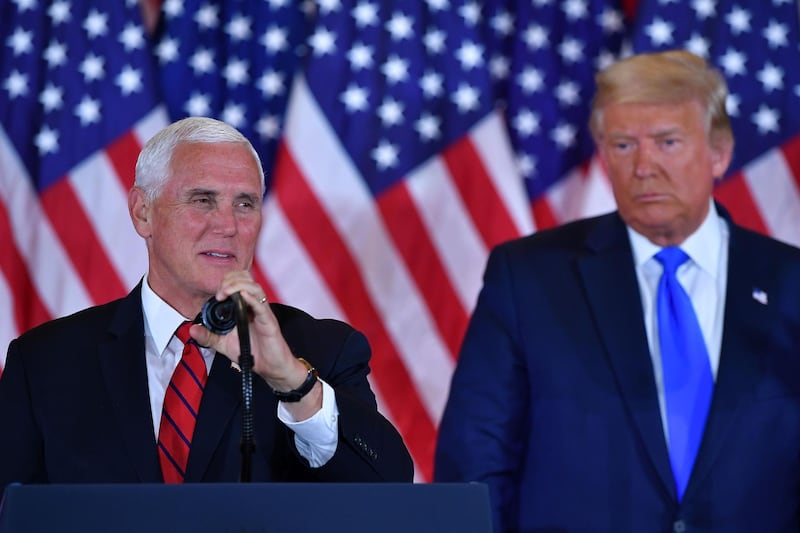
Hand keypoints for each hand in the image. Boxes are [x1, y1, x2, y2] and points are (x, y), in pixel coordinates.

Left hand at [189, 270, 322, 418]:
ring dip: (238, 286)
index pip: (238, 281)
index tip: (216, 295)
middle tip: (221, 294)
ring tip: (226, 292)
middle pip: (247, 278)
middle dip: (231, 280)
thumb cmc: (252, 353)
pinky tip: (242, 296)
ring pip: (255, 288)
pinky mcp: (269, 322)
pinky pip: (261, 306)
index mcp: (245, 306)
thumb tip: (192, 330)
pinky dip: (252, 298)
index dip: (226, 281)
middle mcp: (255, 305)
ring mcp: (263, 312)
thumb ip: (209, 337)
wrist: (271, 368)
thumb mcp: (224, 344)